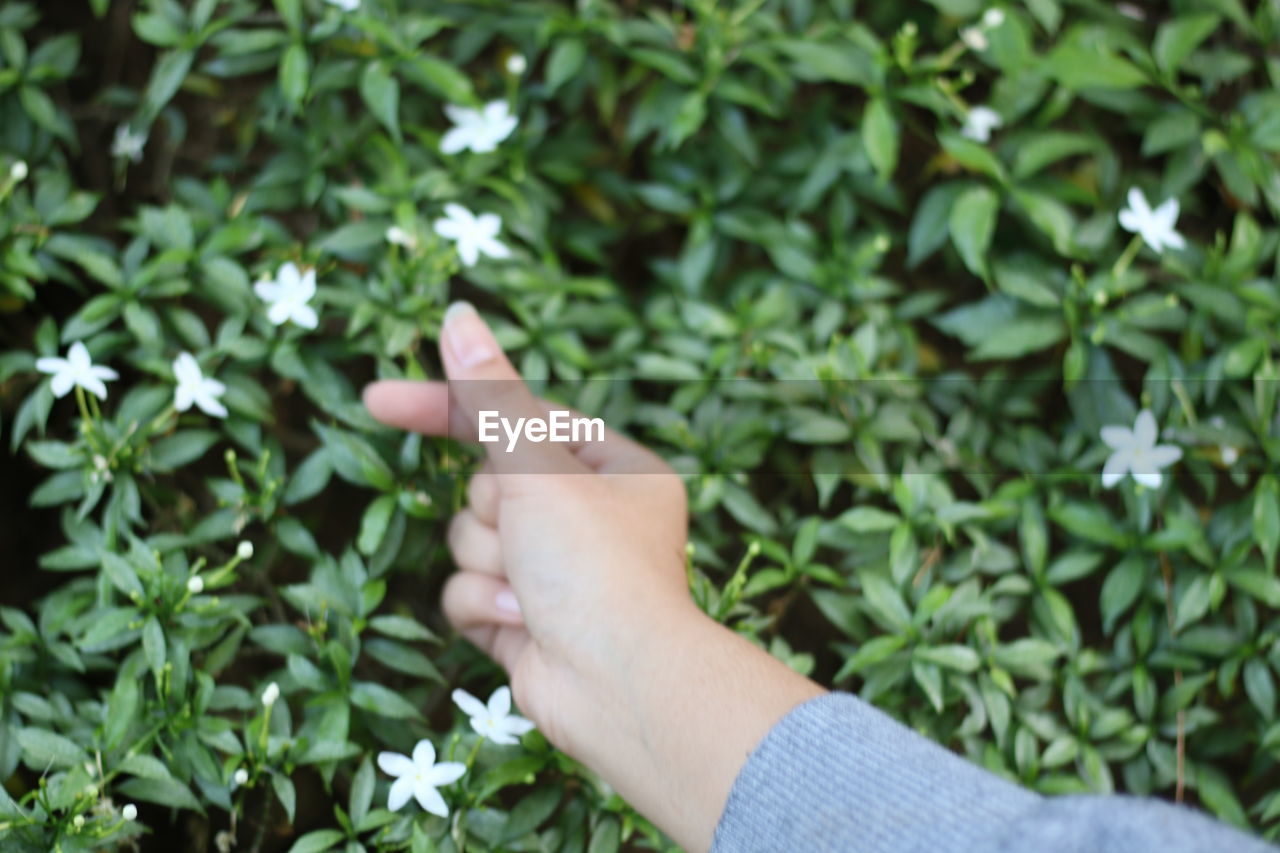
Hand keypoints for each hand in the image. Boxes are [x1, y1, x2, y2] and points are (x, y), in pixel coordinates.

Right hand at [363, 301, 690, 750]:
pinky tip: (523, 623)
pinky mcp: (524, 620)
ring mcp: (553, 572)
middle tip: (527, 535)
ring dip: (488, 562)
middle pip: (486, 486)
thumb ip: (490, 394)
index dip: (448, 406)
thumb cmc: (595, 561)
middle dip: (492, 513)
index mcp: (613, 468)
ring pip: (470, 539)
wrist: (615, 684)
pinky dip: (485, 605)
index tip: (375, 399)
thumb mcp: (539, 464)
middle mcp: (587, 517)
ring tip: (530, 587)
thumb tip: (460, 315)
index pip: (515, 419)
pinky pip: (467, 591)